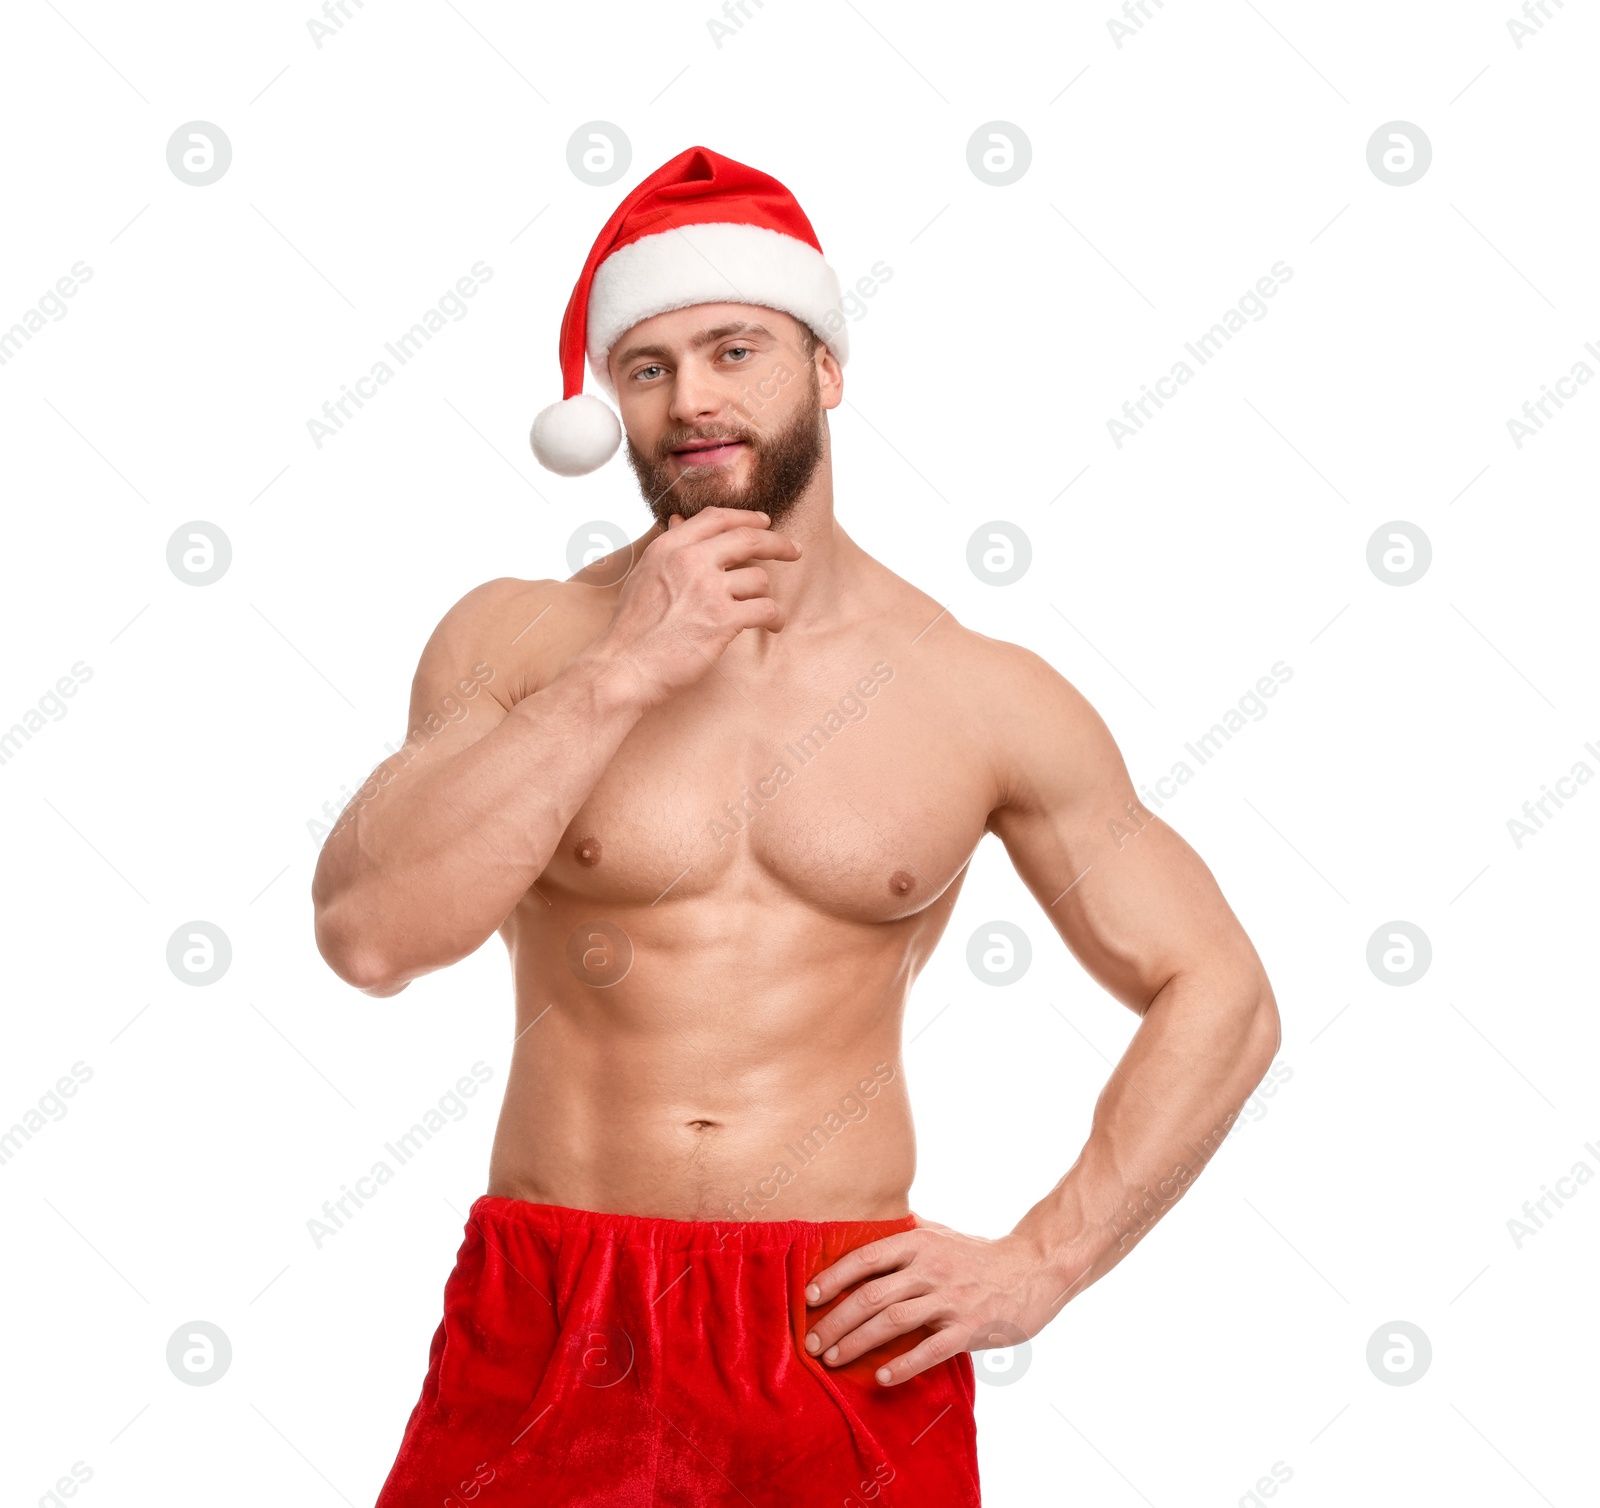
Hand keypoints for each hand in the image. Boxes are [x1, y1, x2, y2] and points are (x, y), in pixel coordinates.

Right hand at [588, 507, 799, 708]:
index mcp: (669, 548)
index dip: (745, 517)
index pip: (716, 518)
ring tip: (762, 612)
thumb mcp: (643, 576)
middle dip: (777, 543)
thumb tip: (680, 521)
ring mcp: (708, 589)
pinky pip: (766, 609)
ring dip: (764, 596)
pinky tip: (773, 625)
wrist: (625, 667)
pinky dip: (775, 618)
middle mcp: (690, 561)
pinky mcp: (723, 620)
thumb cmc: (632, 629)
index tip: (764, 522)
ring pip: (758, 579)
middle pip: (748, 539)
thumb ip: (668, 550)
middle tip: (793, 551)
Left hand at [803, 1218, 1069, 1384]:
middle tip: (811, 1341)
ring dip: (857, 1343)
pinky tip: (881, 1377)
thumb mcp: (939, 1234)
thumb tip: (862, 1230)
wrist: (1033, 1269)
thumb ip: (904, 1235)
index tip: (808, 1297)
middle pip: (871, 1295)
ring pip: (893, 1321)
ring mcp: (951, 1298)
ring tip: (832, 1360)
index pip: (865, 1258)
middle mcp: (931, 1268)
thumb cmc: (978, 1255)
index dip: (833, 1278)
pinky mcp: (970, 1328)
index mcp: (919, 1243)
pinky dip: (903, 1364)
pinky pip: (930, 1349)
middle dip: (835, 1320)